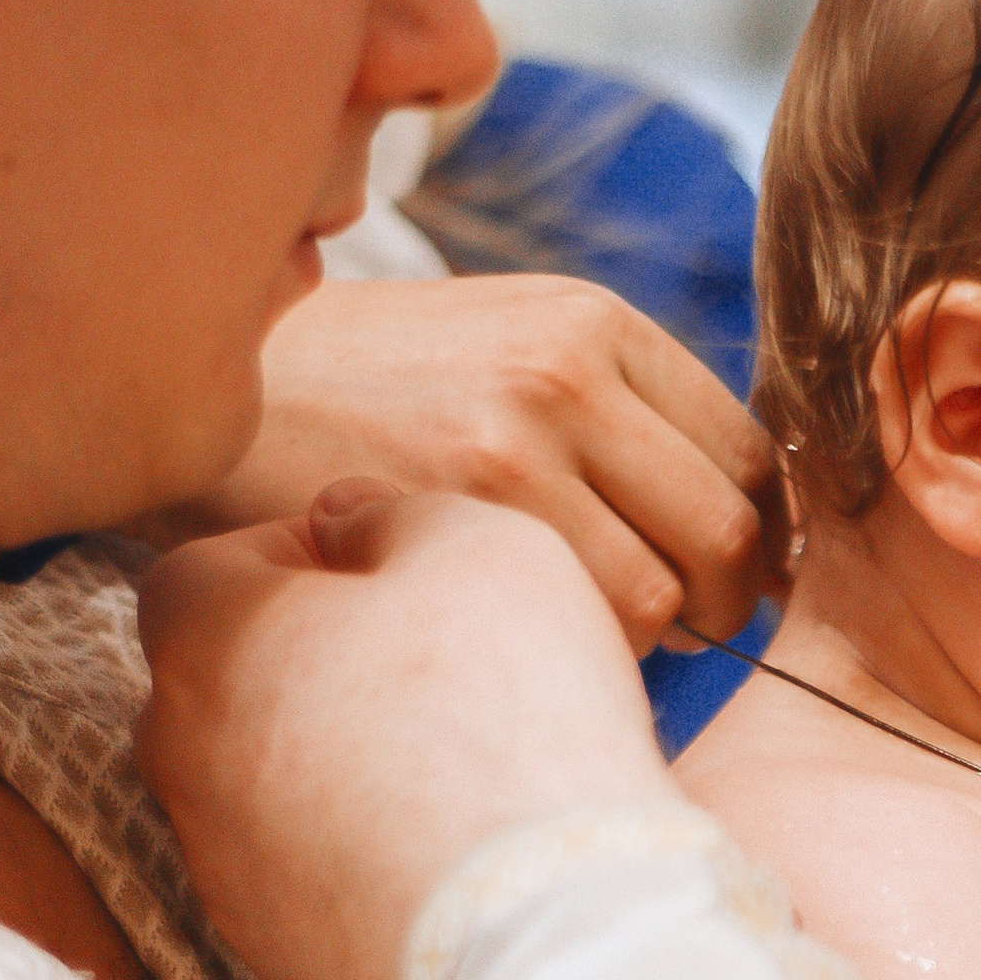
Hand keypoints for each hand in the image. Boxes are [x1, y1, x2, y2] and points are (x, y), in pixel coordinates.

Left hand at [137, 487, 682, 979]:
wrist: (543, 930)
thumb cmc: (511, 717)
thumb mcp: (479, 543)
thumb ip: (391, 511)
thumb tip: (346, 524)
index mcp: (207, 640)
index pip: (202, 569)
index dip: (295, 557)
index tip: (389, 572)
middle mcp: (186, 759)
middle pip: (226, 685)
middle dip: (309, 665)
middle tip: (431, 667)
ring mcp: (226, 872)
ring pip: (263, 790)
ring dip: (335, 766)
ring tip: (455, 767)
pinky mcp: (282, 959)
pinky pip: (308, 880)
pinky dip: (360, 857)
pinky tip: (454, 853)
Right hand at [149, 272, 783, 650]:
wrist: (218, 392)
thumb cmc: (371, 389)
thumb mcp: (502, 343)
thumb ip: (616, 406)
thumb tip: (747, 519)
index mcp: (595, 324)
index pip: (751, 452)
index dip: (762, 535)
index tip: (739, 579)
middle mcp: (568, 373)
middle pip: (731, 528)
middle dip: (729, 601)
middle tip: (689, 632)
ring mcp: (514, 446)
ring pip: (669, 594)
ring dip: (654, 641)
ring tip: (593, 634)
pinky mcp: (456, 519)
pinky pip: (585, 628)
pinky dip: (582, 655)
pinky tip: (529, 639)